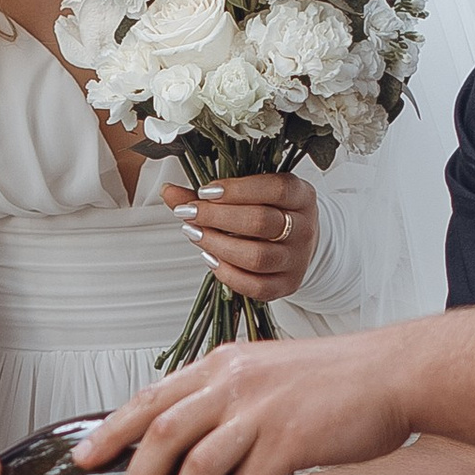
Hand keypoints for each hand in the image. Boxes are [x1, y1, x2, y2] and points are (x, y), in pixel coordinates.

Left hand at [76, 327, 414, 474]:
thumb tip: (189, 435)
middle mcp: (234, 384)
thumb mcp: (265, 371)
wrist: (393, 373)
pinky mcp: (291, 438)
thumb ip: (226, 396)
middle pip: (161, 435)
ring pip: (197, 466)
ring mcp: (261, 410)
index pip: (151, 398)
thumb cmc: (334, 379)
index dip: (112, 431)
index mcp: (223, 366)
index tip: (85, 458)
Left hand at [161, 172, 317, 302]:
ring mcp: (297, 259)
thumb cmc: (270, 211)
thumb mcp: (251, 194)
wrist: (298, 243)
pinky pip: (256, 286)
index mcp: (301, 196)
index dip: (237, 190)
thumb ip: (211, 193)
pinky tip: (210, 258)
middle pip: (260, 222)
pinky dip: (228, 274)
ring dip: (218, 245)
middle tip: (191, 213)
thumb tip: (169, 192)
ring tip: (195, 234)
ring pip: (257, 256)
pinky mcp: (287, 285)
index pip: (274, 189)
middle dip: (218, 217)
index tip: (206, 192)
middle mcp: (305, 227)